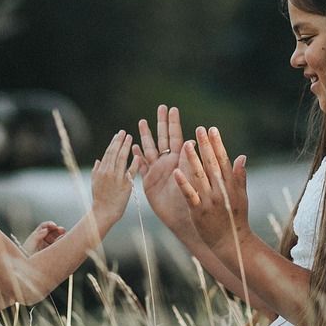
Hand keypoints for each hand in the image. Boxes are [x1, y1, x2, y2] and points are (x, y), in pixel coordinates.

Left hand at [21, 221, 64, 253]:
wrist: (27, 270)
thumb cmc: (26, 256)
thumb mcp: (30, 244)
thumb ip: (38, 236)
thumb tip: (45, 229)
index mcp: (37, 236)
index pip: (44, 227)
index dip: (49, 224)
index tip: (54, 226)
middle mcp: (44, 240)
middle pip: (53, 231)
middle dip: (58, 230)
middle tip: (62, 231)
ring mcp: (49, 247)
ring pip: (58, 238)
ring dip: (62, 237)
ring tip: (64, 238)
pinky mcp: (53, 253)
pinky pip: (59, 247)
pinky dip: (62, 245)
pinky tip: (63, 245)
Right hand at [90, 130, 135, 228]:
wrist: (103, 212)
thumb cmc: (99, 198)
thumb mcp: (94, 183)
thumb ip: (96, 170)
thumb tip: (98, 160)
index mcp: (100, 170)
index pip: (108, 153)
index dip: (113, 143)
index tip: (118, 135)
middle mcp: (108, 172)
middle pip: (114, 152)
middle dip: (119, 141)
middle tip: (124, 132)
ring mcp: (117, 178)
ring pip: (121, 158)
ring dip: (126, 146)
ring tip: (130, 137)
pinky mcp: (125, 185)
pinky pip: (131, 171)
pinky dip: (134, 163)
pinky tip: (138, 155)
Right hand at [132, 105, 190, 230]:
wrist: (182, 218)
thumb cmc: (192, 199)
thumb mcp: (192, 177)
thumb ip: (190, 160)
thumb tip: (192, 140)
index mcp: (180, 159)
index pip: (176, 136)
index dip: (173, 123)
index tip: (172, 108)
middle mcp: (168, 162)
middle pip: (162, 138)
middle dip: (161, 123)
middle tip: (160, 107)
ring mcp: (157, 171)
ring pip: (149, 148)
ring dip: (146, 135)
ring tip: (142, 121)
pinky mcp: (148, 181)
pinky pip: (140, 165)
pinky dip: (136, 156)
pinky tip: (133, 146)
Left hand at [173, 126, 249, 250]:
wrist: (232, 243)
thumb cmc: (236, 219)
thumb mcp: (241, 196)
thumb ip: (240, 176)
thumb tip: (242, 156)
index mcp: (230, 185)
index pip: (223, 160)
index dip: (217, 144)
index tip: (211, 129)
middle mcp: (221, 190)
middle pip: (212, 164)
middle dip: (205, 146)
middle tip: (199, 129)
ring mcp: (209, 200)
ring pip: (200, 176)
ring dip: (193, 159)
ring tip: (186, 144)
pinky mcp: (198, 211)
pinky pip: (189, 195)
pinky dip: (183, 183)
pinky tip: (176, 171)